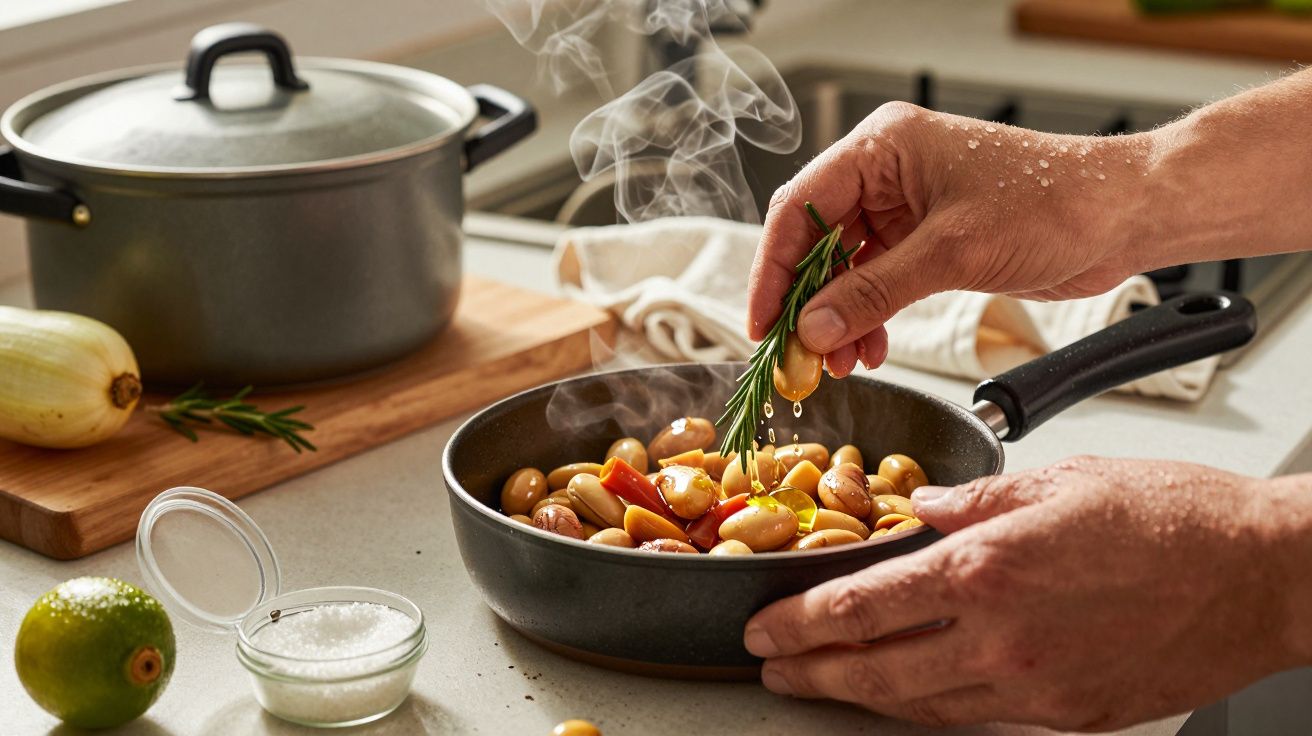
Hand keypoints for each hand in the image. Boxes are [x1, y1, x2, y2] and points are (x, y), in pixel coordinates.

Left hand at [743, 457, 1311, 729]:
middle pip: (874, 671)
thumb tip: (919, 509)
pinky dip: (930, 707)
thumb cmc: (1172, 518)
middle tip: (773, 670)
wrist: (1263, 577)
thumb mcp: (1057, 480)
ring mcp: (1035, 688)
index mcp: (987, 569)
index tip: (765, 627)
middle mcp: (1000, 640)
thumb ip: (972, 498)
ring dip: (860, 697)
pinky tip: (911, 695)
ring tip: (824, 685)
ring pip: (918, 705)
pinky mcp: (1069, 714)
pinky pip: (977, 718)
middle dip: (810, 673)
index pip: (860, 607)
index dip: (799, 622)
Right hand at [747, 103, 1162, 375]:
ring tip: (840, 362)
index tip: (764, 323)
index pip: (799, 207)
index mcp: (882, 147)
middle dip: (808, 302)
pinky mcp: (928, 238)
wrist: (1123, 215)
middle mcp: (887, 171)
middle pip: (816, 240)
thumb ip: (873, 292)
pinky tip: (871, 347)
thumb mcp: (951, 252)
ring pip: (846, 268)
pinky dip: (870, 316)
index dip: (774, 270)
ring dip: (839, 317)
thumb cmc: (1054, 202)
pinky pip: (878, 281)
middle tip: (799, 354)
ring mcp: (907, 205)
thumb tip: (812, 328)